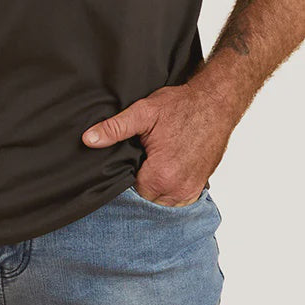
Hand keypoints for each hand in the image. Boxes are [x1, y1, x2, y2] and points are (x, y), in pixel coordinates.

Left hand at [81, 82, 233, 205]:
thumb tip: (88, 139)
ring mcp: (191, 190)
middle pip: (146, 198)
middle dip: (140, 181)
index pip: (130, 191)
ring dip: (155, 187)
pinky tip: (167, 168)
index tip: (130, 158)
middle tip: (142, 156)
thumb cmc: (182, 106)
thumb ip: (114, 128)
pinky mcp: (200, 186)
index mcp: (160, 175)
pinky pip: (178, 199)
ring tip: (154, 162)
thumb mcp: (144, 112)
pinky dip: (170, 188)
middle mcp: (177, 190)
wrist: (216, 102)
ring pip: (161, 201)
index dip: (125, 174)